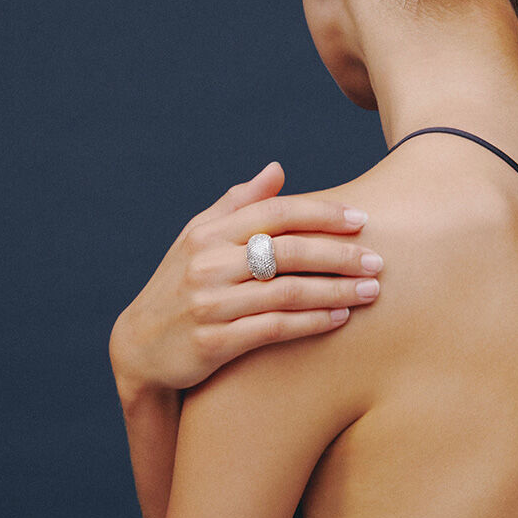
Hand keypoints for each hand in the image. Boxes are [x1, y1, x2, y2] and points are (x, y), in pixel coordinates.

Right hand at [109, 161, 381, 401]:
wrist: (140, 348)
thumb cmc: (180, 284)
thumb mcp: (198, 239)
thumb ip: (238, 203)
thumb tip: (277, 169)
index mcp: (208, 233)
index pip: (275, 212)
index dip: (321, 212)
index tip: (361, 218)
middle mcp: (207, 264)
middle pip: (288, 251)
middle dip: (339, 254)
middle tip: (377, 260)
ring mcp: (209, 304)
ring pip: (287, 291)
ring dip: (336, 290)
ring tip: (371, 291)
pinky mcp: (213, 342)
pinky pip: (275, 328)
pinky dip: (312, 322)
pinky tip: (340, 318)